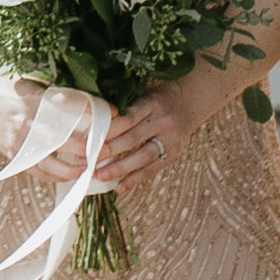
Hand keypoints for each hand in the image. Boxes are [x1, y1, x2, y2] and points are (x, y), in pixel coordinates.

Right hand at [0, 78, 106, 177]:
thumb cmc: (6, 86)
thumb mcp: (32, 81)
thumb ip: (59, 92)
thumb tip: (95, 102)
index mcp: (32, 99)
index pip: (70, 106)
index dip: (94, 111)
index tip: (114, 112)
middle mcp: (25, 123)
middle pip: (66, 139)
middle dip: (90, 144)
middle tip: (110, 146)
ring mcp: (18, 142)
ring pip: (53, 162)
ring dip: (76, 166)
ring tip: (93, 165)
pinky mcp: (14, 156)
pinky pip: (40, 172)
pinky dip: (58, 175)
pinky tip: (73, 173)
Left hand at [86, 74, 228, 193]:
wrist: (191, 103)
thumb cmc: (158, 97)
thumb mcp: (143, 92)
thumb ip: (123, 105)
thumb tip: (91, 117)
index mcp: (152, 104)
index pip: (128, 117)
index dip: (109, 129)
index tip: (90, 137)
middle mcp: (163, 122)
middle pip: (134, 138)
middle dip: (110, 150)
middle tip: (88, 158)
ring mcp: (170, 140)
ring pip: (143, 156)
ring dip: (121, 168)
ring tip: (101, 175)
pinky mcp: (174, 154)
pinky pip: (153, 169)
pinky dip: (135, 179)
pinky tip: (120, 187)